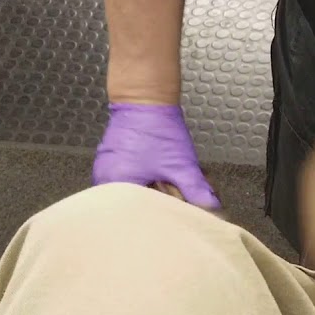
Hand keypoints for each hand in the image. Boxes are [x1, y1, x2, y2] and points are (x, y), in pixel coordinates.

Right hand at [93, 103, 220, 209]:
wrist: (145, 98)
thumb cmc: (157, 130)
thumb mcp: (181, 166)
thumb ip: (195, 192)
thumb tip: (211, 209)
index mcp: (115, 185)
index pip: (138, 215)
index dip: (161, 216)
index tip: (179, 213)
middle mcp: (104, 180)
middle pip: (136, 204)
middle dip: (161, 201)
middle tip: (179, 193)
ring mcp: (106, 168)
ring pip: (135, 191)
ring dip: (155, 191)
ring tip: (172, 183)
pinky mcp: (114, 159)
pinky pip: (131, 178)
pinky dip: (148, 180)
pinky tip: (163, 175)